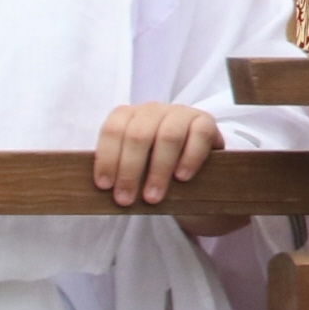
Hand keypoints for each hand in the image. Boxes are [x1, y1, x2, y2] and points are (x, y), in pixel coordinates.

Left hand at [94, 101, 220, 211]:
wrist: (188, 162)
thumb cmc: (151, 166)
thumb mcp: (131, 164)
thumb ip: (116, 169)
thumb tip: (102, 189)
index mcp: (129, 116)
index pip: (114, 129)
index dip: (107, 158)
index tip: (105, 186)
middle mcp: (153, 110)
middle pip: (139, 135)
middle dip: (130, 170)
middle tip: (126, 199)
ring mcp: (181, 113)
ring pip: (169, 136)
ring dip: (159, 170)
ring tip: (153, 197)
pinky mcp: (206, 121)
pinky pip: (199, 135)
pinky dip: (189, 158)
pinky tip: (181, 178)